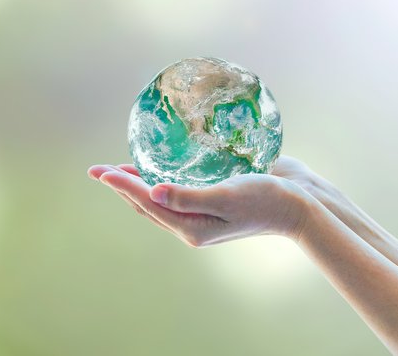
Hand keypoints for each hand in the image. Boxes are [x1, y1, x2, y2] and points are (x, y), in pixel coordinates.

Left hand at [87, 157, 310, 247]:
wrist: (300, 206)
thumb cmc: (265, 199)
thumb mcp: (226, 196)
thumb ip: (189, 196)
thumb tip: (152, 191)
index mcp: (190, 227)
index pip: (146, 202)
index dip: (121, 185)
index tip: (99, 171)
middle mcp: (191, 224)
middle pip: (145, 204)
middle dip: (121, 186)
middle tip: (97, 170)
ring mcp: (200, 215)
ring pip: (157, 201)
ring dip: (135, 184)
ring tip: (117, 170)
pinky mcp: (209, 202)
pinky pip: (174, 195)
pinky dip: (157, 182)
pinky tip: (156, 169)